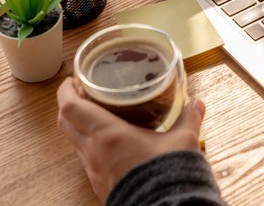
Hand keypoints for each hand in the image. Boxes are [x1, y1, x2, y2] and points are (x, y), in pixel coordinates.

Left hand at [56, 76, 204, 200]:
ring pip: (74, 142)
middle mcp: (94, 151)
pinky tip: (108, 143)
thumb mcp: (183, 140)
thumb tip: (197, 103)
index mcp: (108, 134)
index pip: (71, 107)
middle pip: (65, 123)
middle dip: (68, 104)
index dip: (65, 90)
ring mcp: (93, 170)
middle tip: (81, 93)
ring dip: (78, 126)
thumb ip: (189, 118)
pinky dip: (89, 145)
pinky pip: (86, 160)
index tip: (72, 80)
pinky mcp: (99, 184)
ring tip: (95, 115)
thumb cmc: (167, 173)